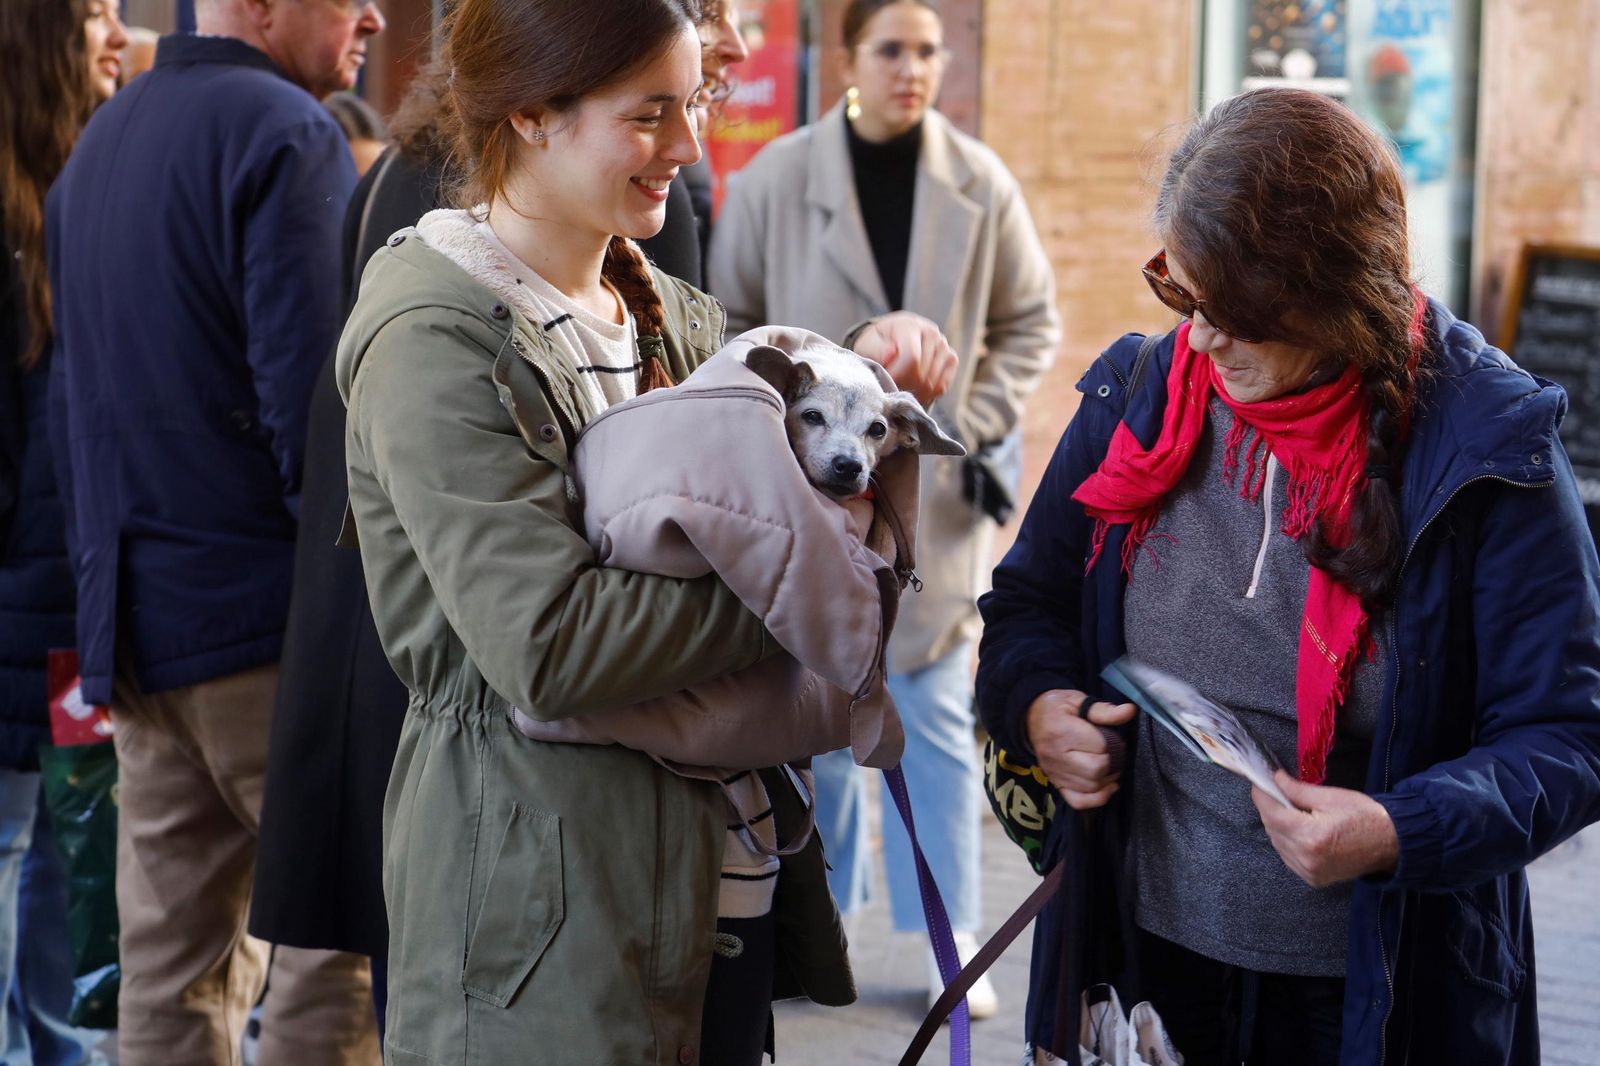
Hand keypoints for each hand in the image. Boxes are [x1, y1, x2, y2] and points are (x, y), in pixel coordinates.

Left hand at [849, 312, 958, 406]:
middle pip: (921, 374)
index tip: (885, 383)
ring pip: (931, 383)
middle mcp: (931, 333)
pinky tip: (913, 390)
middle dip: (903, 386)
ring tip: (899, 388)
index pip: (912, 358)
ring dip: (913, 393)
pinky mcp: (951, 359)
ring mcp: (944, 346)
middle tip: (889, 388)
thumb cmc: (879, 344)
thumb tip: (890, 354)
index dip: (898, 376)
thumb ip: (876, 350)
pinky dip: (927, 394)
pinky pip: (941, 386)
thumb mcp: (869, 344)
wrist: (894, 337)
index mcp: (910, 325)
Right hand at [1024, 689, 1137, 809]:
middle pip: (1096, 770)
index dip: (1112, 742)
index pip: (1100, 746)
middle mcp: (1056, 756)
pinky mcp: (1056, 784)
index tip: (1109, 736)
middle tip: (1112, 752)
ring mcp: (1055, 773)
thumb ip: (1104, 710)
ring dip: (1108, 778)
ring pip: (1092, 787)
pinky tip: (1107, 787)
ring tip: (1109, 765)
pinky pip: (1079, 802)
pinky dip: (1097, 798)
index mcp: (1062, 731)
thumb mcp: (1078, 700)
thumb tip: (1130, 711)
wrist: (1029, 719)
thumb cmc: (1056, 708)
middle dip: (1111, 762)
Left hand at [1253, 770, 1400, 887]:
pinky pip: (1288, 857)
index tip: (1260, 783)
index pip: (1271, 813)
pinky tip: (1299, 831)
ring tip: (1292, 812)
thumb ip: (1297, 790)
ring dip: (1278, 826)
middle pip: (1272, 828)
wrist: (1390, 844)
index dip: (1262, 795)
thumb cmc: (1364, 816)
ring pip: (1277, 843)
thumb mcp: (1330, 797)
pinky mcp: (1313, 879)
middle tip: (1277, 792)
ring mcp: (1309, 872)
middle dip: (1271, 809)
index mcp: (1310, 836)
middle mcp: (1306, 858)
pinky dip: (1287, 842)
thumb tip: (1275, 779)